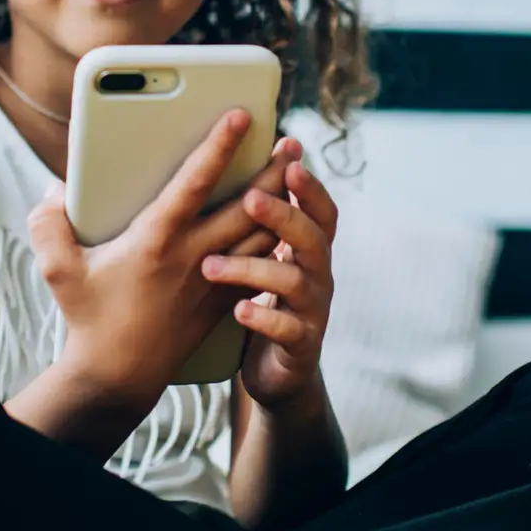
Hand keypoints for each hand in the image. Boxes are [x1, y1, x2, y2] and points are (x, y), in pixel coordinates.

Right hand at [27, 111, 294, 408]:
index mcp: (156, 239)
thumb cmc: (89, 318)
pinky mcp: (222, 300)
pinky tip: (290, 226)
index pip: (195, 182)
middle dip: (274, 172)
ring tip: (297, 175)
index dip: (219, 145)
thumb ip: (49, 224)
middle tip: (292, 143)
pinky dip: (278, 242)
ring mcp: (213, 279)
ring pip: (262, 235)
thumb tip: (55, 188)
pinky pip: (261, 266)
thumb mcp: (58, 270)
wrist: (118, 375)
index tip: (241, 115)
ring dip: (283, 204)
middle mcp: (192, 255)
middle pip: (248, 206)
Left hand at [200, 150, 338, 412]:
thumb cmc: (264, 302)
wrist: (279, 373)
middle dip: (284, 214)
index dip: (310, 186)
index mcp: (309, 250)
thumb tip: (234, 167)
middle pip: (313, 237)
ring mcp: (312, 311)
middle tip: (250, 197)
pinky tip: (238, 310)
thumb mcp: (266, 259)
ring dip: (253, 268)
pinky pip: (287, 329)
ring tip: (210, 266)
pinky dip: (263, 318)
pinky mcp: (300, 345)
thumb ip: (261, 224)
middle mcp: (318, 275)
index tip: (289, 156)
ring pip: (293, 281)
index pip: (320, 211)